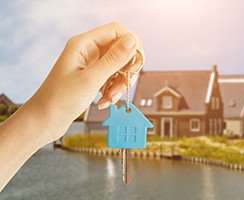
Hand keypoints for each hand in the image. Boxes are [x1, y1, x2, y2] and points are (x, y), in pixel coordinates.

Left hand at [29, 22, 143, 142]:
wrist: (45, 120)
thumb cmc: (59, 100)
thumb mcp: (90, 79)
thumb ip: (113, 59)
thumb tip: (132, 40)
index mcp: (83, 44)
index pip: (117, 31)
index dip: (131, 44)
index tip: (135, 63)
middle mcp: (88, 51)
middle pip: (121, 50)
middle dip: (127, 69)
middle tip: (124, 84)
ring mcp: (91, 65)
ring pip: (119, 66)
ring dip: (120, 83)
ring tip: (110, 98)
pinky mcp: (93, 77)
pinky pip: (113, 78)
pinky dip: (114, 90)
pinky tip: (105, 101)